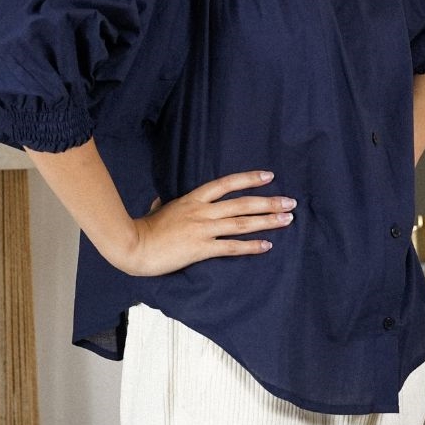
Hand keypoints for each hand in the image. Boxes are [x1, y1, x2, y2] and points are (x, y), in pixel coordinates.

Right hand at [123, 170, 294, 276]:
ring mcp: (203, 229)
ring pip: (242, 222)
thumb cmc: (144, 228)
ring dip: (267, 221)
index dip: (249, 178)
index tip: (268, 176)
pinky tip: (267, 245)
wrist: (133, 245)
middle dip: (269, 202)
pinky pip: (232, 246)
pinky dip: (251, 246)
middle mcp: (202, 211)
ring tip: (287, 219)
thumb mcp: (158, 209)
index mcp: (193, 199)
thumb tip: (161, 202)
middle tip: (290, 201)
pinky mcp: (201, 248)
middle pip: (242, 203)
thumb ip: (165, 204)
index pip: (226, 183)